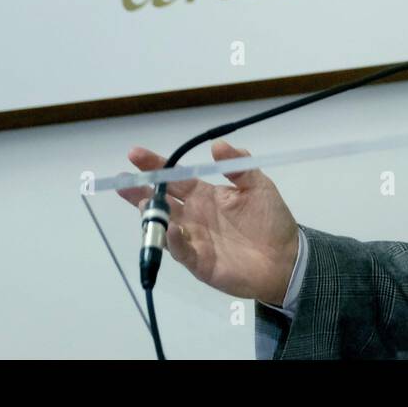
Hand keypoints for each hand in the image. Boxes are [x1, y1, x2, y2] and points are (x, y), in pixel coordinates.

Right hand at [117, 140, 300, 305]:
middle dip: (139, 191)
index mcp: (205, 195)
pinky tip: (172, 230)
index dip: (156, 165)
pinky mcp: (199, 262)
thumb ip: (239, 165)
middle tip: (122, 181)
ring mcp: (194, 239)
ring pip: (164, 225)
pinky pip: (181, 251)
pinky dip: (173, 241)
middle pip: (161, 201)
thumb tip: (217, 144)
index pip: (175, 178)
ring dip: (153, 215)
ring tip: (144, 202)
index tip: (135, 155)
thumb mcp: (259, 185)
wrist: (286, 258)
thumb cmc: (271, 220)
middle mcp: (194, 215)